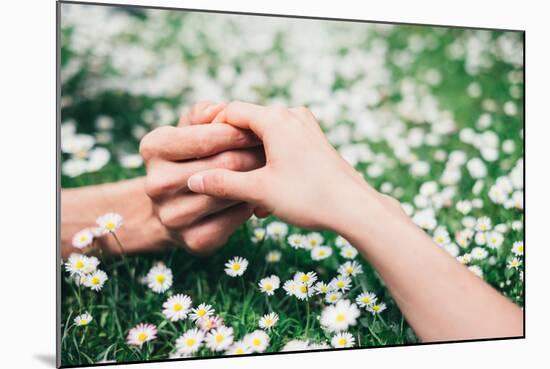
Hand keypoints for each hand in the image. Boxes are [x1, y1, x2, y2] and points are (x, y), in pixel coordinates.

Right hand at [139, 102, 264, 253]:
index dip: (236, 133)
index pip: (204, 138)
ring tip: (272, 168)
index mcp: (152, 148)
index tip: (257, 131)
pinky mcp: (195, 241)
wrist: (177, 208)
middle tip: (274, 149)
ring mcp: (172, 216)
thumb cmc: (191, 157)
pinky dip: (251, 205)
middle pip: (223, 165)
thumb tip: (217, 109)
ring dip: (256, 179)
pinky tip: (259, 195)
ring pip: (231, 192)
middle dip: (253, 154)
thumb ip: (203, 115)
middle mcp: (155, 184)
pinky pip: (234, 219)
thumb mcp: (190, 129)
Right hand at [186, 101, 386, 229]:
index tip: (200, 151)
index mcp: (275, 119)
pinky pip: (283, 143)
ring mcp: (306, 126)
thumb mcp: (259, 191)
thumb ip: (223, 183)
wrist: (355, 208)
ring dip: (251, 160)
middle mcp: (292, 115)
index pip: (231, 111)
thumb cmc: (308, 197)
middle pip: (249, 122)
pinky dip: (270, 162)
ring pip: (266, 135)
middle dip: (232, 148)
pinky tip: (267, 193)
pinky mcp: (315, 140)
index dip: (211, 129)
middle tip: (218, 174)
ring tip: (244, 190)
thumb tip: (193, 180)